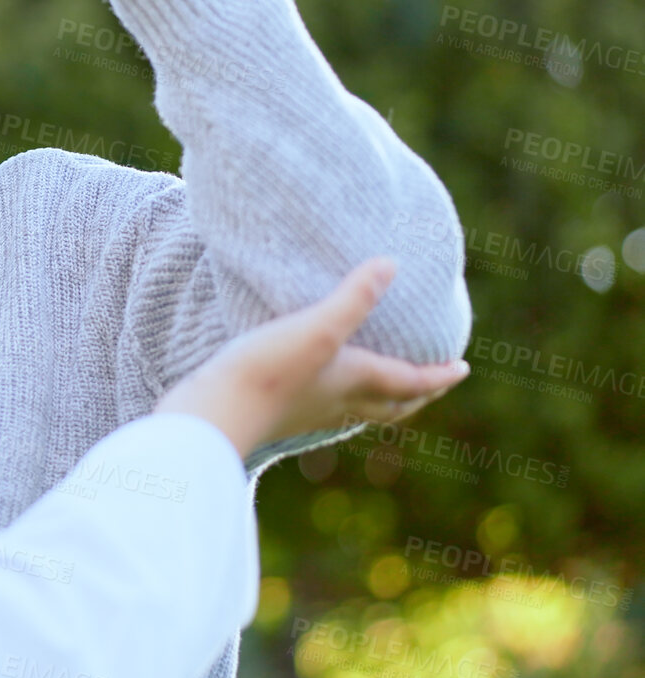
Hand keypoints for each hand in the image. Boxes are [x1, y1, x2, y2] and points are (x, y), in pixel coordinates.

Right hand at [154, 258, 470, 456]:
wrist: (215, 412)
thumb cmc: (268, 371)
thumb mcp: (316, 327)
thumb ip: (353, 298)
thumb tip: (391, 264)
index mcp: (356, 381)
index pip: (411, 382)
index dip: (440, 376)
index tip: (462, 368)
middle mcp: (338, 402)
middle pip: (390, 405)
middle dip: (415, 394)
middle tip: (430, 383)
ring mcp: (307, 412)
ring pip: (357, 410)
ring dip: (379, 399)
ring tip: (382, 383)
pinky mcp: (277, 412)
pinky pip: (322, 408)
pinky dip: (338, 398)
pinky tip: (319, 384)